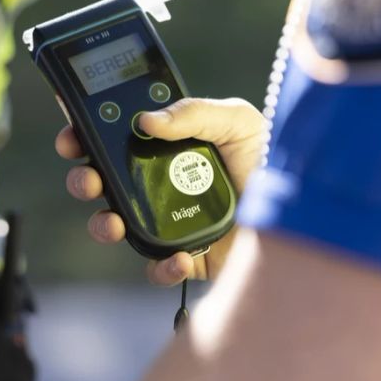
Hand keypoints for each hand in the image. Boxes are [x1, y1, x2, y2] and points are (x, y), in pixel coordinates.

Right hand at [55, 97, 265, 284]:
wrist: (310, 209)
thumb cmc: (270, 156)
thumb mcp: (236, 121)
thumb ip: (193, 112)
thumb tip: (147, 120)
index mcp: (166, 146)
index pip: (113, 138)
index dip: (84, 135)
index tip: (71, 135)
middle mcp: (161, 182)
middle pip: (103, 182)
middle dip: (83, 179)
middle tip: (86, 178)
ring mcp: (170, 220)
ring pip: (117, 226)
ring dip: (102, 224)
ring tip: (109, 222)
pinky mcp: (189, 256)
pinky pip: (160, 268)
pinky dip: (162, 267)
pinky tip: (179, 257)